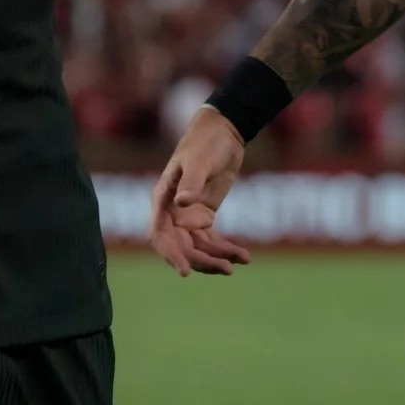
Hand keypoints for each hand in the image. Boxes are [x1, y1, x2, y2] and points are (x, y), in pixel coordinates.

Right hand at [149, 107, 254, 276]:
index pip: (160, 235)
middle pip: (181, 247)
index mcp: (163, 199)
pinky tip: (244, 256)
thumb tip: (182, 204)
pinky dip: (226, 249)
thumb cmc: (205, 142)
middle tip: (226, 269)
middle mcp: (172, 212)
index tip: (185, 271)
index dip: (170, 255)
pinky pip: (212, 240)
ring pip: (198, 248)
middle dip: (201, 261)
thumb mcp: (198, 160)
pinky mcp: (205, 216)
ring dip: (217, 258)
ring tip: (241, 261)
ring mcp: (189, 216)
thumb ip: (190, 182)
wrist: (224, 132)